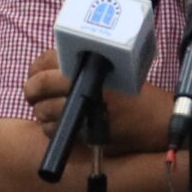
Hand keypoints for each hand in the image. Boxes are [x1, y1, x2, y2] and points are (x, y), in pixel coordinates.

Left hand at [24, 51, 172, 154]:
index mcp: (90, 63)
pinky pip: (54, 131)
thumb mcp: (112, 69)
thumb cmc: (136, 94)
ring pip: (43, 111)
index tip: (34, 75)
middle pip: (39, 85)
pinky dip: (52, 130)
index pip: (47, 60)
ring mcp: (83, 107)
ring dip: (42, 113)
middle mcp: (84, 81)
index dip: (35, 69)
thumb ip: (83, 67)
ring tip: (50, 113)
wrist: (159, 120)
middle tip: (33, 96)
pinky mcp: (84, 131)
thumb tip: (47, 70)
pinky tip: (62, 127)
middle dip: (31, 92)